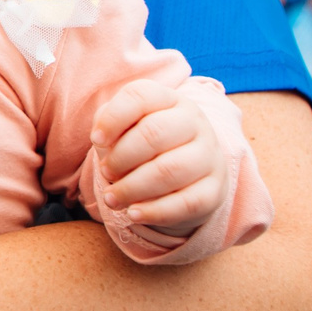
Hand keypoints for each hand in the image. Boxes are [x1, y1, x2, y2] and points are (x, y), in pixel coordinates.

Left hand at [91, 81, 225, 235]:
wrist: (183, 176)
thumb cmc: (141, 146)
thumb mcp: (122, 128)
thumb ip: (106, 124)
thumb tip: (101, 138)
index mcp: (168, 99)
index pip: (140, 96)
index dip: (113, 118)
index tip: (96, 140)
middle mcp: (194, 122)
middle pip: (154, 133)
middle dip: (121, 157)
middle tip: (105, 173)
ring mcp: (210, 155)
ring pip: (170, 170)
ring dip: (132, 188)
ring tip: (112, 199)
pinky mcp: (215, 189)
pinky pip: (187, 202)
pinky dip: (155, 211)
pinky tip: (134, 214)